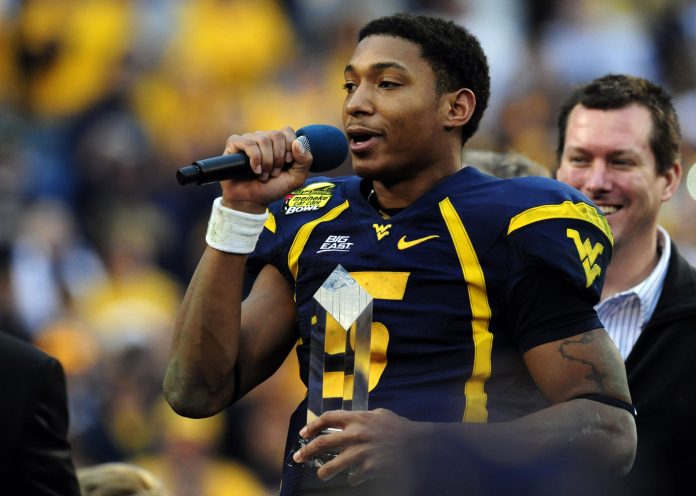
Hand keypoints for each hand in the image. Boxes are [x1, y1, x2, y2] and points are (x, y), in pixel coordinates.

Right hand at [219, 126, 312, 212]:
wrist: (252, 201)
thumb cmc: (272, 188)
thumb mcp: (296, 178)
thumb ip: (305, 161)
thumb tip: (298, 142)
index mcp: (278, 143)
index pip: (287, 131)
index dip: (289, 147)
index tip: (287, 163)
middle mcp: (263, 138)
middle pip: (276, 135)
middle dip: (278, 158)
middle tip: (274, 173)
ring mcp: (249, 140)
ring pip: (263, 140)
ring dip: (267, 162)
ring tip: (264, 175)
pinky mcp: (234, 144)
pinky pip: (248, 144)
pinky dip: (255, 159)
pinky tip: (255, 170)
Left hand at [292, 408, 426, 486]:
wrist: (418, 445)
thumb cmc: (400, 429)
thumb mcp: (380, 415)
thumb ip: (363, 418)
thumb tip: (350, 421)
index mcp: (358, 418)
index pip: (328, 418)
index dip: (312, 426)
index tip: (303, 433)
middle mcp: (355, 435)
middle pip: (322, 443)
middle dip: (306, 451)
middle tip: (298, 458)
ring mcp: (361, 453)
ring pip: (332, 466)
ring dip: (324, 472)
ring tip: (322, 475)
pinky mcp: (368, 469)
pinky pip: (353, 478)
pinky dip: (352, 479)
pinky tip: (355, 478)